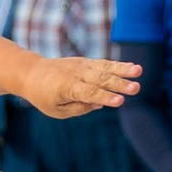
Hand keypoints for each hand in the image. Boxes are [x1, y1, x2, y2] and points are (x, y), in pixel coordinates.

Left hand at [21, 57, 138, 118]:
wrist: (32, 72)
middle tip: (137, 89)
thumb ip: (79, 108)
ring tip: (139, 71)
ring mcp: (81, 65)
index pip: (89, 93)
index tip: (120, 101)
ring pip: (105, 67)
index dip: (105, 98)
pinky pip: (104, 63)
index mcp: (66, 87)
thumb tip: (99, 103)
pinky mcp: (85, 61)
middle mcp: (76, 74)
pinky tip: (134, 67)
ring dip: (124, 70)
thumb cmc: (44, 96)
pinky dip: (118, 65)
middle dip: (120, 84)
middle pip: (101, 79)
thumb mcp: (56, 110)